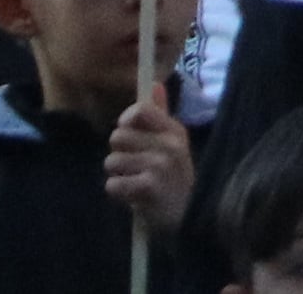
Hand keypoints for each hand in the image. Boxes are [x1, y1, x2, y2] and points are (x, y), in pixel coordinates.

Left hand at [107, 80, 192, 238]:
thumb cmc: (176, 178)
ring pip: (112, 162)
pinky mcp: (148, 187)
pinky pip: (113, 184)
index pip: (140, 111)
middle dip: (119, 153)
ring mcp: (159, 165)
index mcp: (174, 130)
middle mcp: (168, 144)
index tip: (128, 133)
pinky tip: (134, 196)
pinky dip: (119, 193)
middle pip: (117, 137)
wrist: (190, 217)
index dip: (126, 121)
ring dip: (118, 175)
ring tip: (135, 182)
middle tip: (135, 166)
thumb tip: (154, 84)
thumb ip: (161, 114)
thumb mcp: (174, 143)